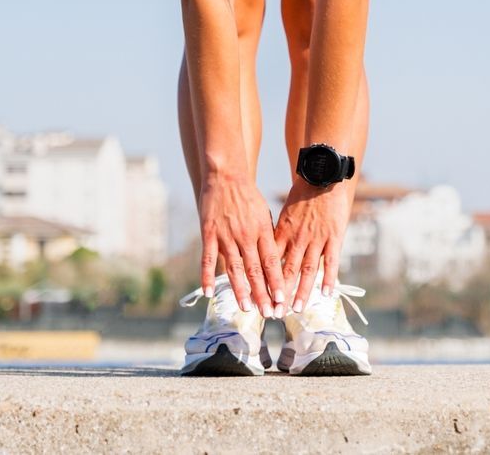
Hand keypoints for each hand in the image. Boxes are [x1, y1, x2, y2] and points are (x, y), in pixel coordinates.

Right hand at [198, 171, 284, 315]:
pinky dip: (208, 276)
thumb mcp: (264, 215)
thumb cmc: (248, 196)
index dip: (276, 283)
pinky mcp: (209, 233)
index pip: (271, 263)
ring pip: (235, 269)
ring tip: (247, 308)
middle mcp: (246, 236)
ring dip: (241, 291)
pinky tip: (209, 293)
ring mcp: (226, 235)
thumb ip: (268, 238)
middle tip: (268, 313)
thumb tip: (275, 261)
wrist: (226, 175)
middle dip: (262, 294)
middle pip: (255, 270)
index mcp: (262, 231)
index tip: (281, 300)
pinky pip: (208, 259)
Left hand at [274, 177, 351, 312]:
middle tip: (274, 314)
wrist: (321, 176)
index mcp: (282, 233)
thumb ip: (277, 236)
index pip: (271, 263)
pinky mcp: (334, 236)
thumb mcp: (283, 216)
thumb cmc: (301, 196)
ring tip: (297, 310)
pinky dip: (328, 277)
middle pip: (287, 271)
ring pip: (307, 270)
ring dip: (301, 291)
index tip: (258, 299)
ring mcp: (316, 239)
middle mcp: (297, 239)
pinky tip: (326, 293)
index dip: (264, 282)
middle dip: (280, 294)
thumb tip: (264, 253)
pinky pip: (331, 260)